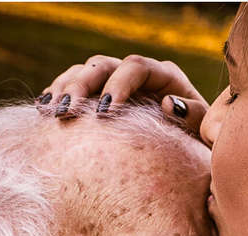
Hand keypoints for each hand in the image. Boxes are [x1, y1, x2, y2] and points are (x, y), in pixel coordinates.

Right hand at [39, 54, 208, 134]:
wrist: (185, 158)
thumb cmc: (198, 146)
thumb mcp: (204, 133)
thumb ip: (193, 115)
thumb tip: (167, 103)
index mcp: (164, 77)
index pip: (136, 67)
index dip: (118, 84)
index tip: (105, 112)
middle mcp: (136, 75)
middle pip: (102, 66)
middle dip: (81, 86)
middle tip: (66, 112)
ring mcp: (114, 85)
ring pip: (83, 73)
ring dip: (63, 89)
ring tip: (50, 113)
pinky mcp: (98, 99)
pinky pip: (73, 89)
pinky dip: (57, 96)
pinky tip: (43, 111)